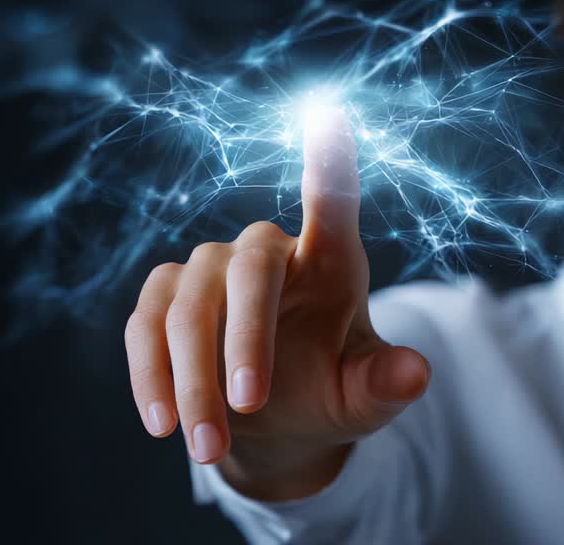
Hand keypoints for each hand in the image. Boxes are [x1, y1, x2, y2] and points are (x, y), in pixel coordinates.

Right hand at [124, 105, 430, 499]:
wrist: (272, 424)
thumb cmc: (329, 394)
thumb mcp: (362, 398)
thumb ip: (386, 385)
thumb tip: (417, 373)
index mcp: (332, 260)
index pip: (333, 202)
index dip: (330, 161)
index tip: (329, 112)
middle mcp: (270, 251)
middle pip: (250, 270)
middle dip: (244, 342)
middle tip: (247, 408)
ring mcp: (212, 269)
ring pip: (189, 309)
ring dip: (193, 381)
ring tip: (209, 450)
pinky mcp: (164, 297)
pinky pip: (146, 327)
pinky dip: (151, 377)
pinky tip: (162, 424)